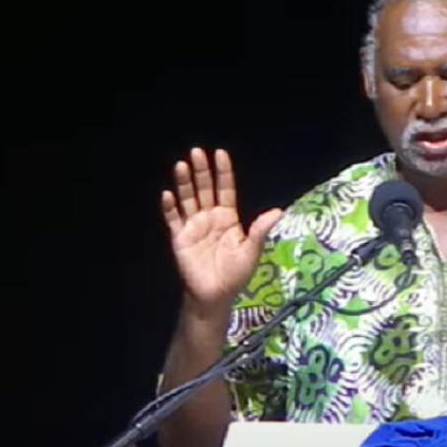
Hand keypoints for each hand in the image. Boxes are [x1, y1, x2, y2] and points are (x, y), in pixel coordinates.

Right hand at [161, 148, 281, 309]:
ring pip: (188, 199)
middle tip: (197, 152)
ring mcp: (193, 226)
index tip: (220, 154)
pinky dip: (170, 207)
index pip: (225, 189)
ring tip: (181, 165)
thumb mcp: (251, 251)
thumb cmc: (236, 274)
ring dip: (184, 183)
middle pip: (204, 189)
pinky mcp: (180, 239)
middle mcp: (209, 217)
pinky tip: (168, 194)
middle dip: (201, 171)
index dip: (223, 172)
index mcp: (228, 218)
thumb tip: (278, 211)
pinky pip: (174, 220)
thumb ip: (260, 230)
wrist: (216, 295)